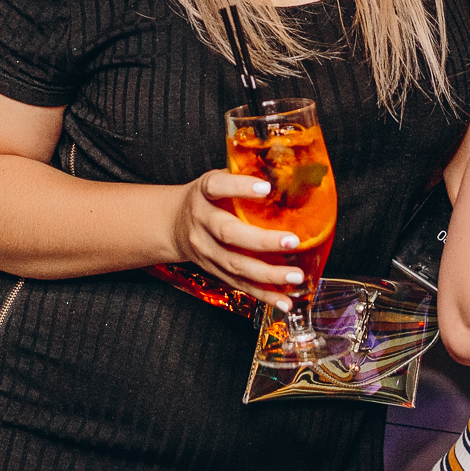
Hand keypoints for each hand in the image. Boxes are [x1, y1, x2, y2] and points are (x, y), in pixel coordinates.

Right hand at [170, 171, 309, 310]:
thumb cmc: (206, 199)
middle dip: (262, 240)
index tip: (266, 187)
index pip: (217, 187)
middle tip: (292, 241)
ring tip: (296, 276)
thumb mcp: (216, 179)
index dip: (240, 187)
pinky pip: (240, 285)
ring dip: (268, 274)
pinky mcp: (215, 271)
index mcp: (203, 194)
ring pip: (235, 265)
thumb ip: (243, 175)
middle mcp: (202, 223)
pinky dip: (264, 295)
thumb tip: (289, 170)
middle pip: (229, 233)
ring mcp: (207, 251)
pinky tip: (285, 301)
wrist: (174, 225)